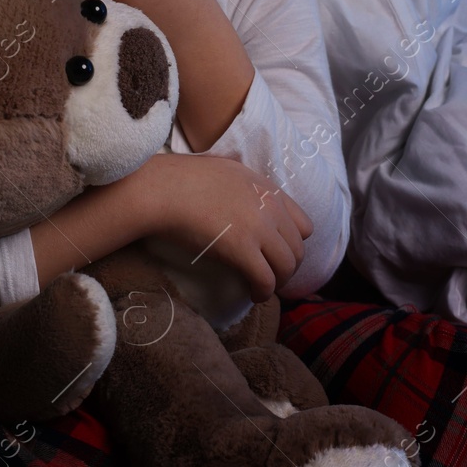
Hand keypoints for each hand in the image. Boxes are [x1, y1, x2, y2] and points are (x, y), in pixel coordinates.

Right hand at [134, 151, 313, 300]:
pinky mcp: (242, 249)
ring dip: (277, 282)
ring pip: (287, 267)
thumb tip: (245, 201)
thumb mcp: (227, 171)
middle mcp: (270, 207)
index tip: (278, 254)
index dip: (293, 244)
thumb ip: (246, 187)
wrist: (162, 189)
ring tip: (262, 289)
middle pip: (297, 250)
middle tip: (270, 277)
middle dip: (287, 267)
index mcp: (268, 189)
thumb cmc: (182, 179)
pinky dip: (263, 292)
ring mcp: (258, 228)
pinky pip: (266, 280)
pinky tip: (253, 295)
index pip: (303, 225)